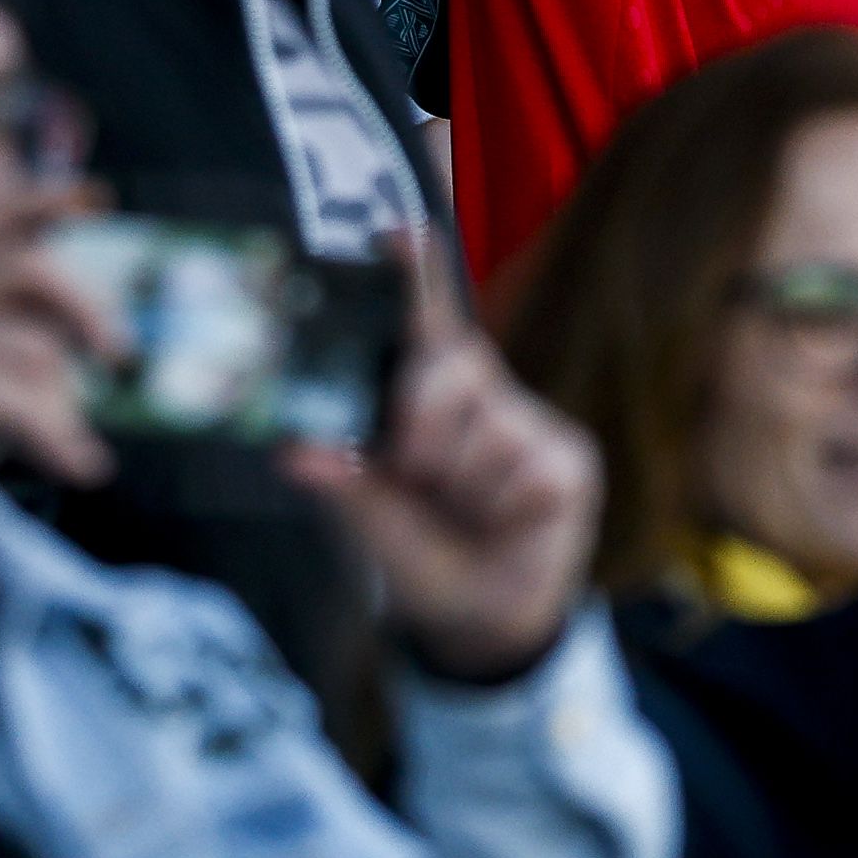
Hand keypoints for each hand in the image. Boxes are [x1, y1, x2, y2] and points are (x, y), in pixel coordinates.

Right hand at [0, 182, 120, 506]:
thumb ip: (0, 347)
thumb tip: (72, 337)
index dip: (38, 203)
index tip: (97, 193)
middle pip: (28, 270)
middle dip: (85, 308)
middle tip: (119, 355)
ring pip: (37, 348)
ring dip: (63, 408)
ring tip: (71, 449)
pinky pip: (26, 404)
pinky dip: (59, 442)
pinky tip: (80, 469)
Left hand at [281, 241, 602, 683]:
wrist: (483, 626)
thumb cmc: (423, 558)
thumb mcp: (374, 524)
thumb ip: (344, 482)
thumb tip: (290, 451)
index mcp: (427, 401)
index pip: (425, 326)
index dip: (418, 275)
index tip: (400, 231)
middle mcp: (480, 397)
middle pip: (452, 365)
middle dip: (422, 422)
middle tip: (416, 477)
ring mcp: (529, 425)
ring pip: (488, 422)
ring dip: (461, 480)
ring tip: (465, 514)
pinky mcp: (567, 458)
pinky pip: (526, 463)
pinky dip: (501, 502)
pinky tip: (507, 523)